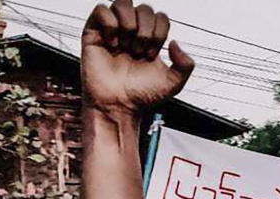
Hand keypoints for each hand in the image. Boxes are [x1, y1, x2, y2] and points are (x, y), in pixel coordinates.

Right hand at [81, 0, 194, 118]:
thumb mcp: (173, 84)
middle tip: (139, 52)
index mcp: (150, 39)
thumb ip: (186, 65)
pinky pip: (101, 9)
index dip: (160, 33)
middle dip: (146, 31)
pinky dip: (110, 25)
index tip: (152, 55)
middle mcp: (132, 32)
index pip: (160, 16)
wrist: (119, 107)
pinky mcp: (93, 33)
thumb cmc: (141, 96)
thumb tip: (175, 43)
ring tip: (125, 45)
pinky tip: (111, 44)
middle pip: (144, 8)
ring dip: (129, 24)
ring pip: (123, 2)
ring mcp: (113, 31)